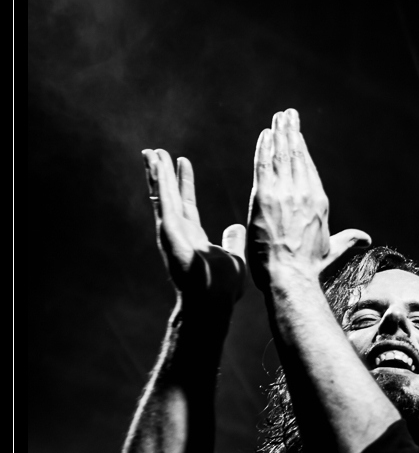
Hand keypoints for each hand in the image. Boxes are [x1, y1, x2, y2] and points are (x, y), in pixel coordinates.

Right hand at [142, 148, 245, 302]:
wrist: (213, 301)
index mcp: (194, 237)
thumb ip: (233, 242)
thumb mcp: (234, 258)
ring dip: (156, 174)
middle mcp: (179, 232)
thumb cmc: (222, 288)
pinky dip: (159, 181)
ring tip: (150, 152)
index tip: (182, 162)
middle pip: (169, 196)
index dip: (184, 183)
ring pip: (162, 196)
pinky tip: (155, 164)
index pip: (187, 204)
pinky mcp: (169, 230)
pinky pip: (163, 201)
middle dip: (163, 174)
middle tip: (156, 152)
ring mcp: (172, 232)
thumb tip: (235, 228)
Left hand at [247, 109, 370, 292]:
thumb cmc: (309, 268)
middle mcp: (303, 193)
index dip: (301, 148)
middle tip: (287, 114)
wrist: (290, 276)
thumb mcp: (332, 251)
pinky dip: (264, 148)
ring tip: (278, 118)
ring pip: (281, 155)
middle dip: (291, 132)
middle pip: (296, 155)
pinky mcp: (264, 197)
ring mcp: (284, 193)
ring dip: (279, 133)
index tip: (297, 134)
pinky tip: (264, 135)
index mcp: (318, 202)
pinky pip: (264, 165)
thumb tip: (365, 238)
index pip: (308, 168)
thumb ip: (348, 240)